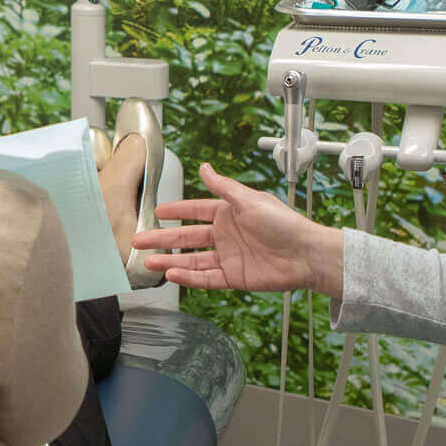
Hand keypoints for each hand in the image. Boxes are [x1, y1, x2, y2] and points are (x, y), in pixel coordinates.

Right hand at [131, 161, 334, 295]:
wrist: (306, 254)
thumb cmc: (285, 224)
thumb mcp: (250, 200)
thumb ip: (223, 187)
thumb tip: (204, 167)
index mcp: (229, 213)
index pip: (196, 211)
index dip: (176, 211)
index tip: (157, 212)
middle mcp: (226, 235)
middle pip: (187, 237)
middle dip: (163, 239)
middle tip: (139, 241)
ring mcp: (229, 257)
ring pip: (192, 259)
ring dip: (170, 261)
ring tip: (149, 262)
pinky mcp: (234, 277)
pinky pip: (206, 278)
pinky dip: (189, 277)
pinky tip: (173, 274)